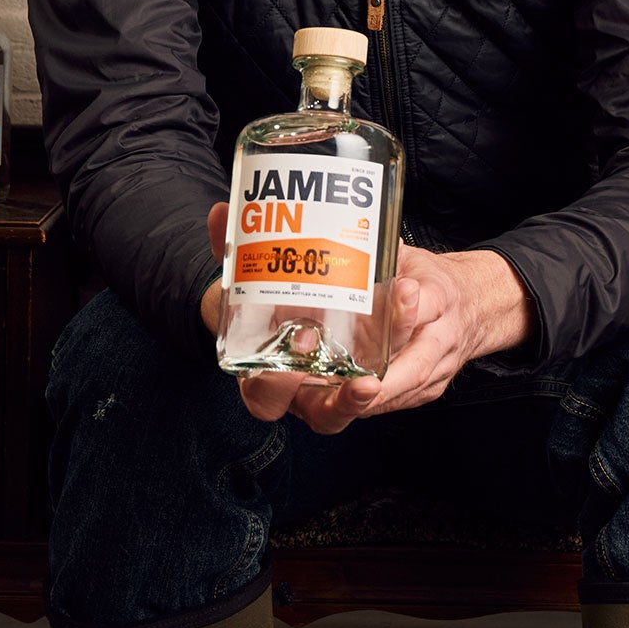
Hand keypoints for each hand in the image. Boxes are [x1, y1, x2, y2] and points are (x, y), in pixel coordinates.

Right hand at [203, 202, 533, 434]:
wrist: (296, 299)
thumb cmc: (265, 297)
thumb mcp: (245, 278)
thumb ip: (230, 249)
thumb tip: (220, 213)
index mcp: (265, 376)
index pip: (265, 400)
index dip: (276, 389)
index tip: (289, 358)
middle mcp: (307, 389)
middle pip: (328, 414)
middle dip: (349, 400)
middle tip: (367, 381)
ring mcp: (343, 381)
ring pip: (374, 387)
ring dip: (393, 346)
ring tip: (404, 301)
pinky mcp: (376, 360)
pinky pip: (398, 356)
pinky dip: (403, 321)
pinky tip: (409, 288)